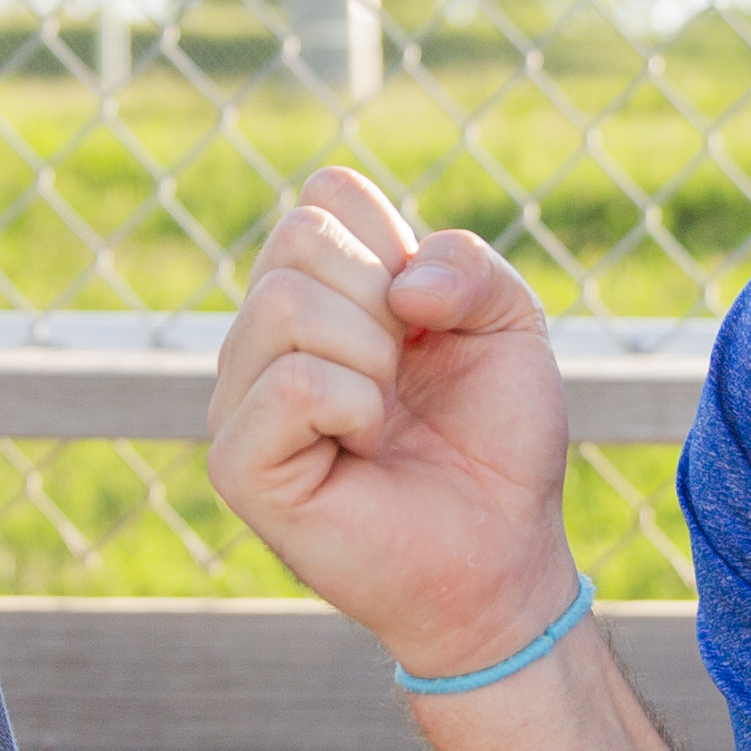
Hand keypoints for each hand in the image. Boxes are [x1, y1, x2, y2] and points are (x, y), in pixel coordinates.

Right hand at [206, 166, 580, 681]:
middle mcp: (262, 340)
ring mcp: (238, 402)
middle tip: (407, 375)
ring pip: (286, 302)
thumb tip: (402, 283)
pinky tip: (364, 449)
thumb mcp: (511, 325)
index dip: (397, 245)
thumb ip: (469, 264)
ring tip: (386, 417)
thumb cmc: (496, 444)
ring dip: (373, 357)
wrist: (503, 555)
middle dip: (386, 301)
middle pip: (300, 237)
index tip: (427, 320)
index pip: (325, 195)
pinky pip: (292, 381)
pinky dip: (354, 406)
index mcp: (315, 294)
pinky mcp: (240, 466)